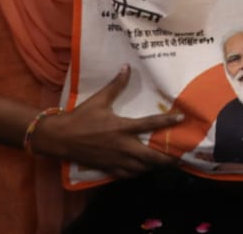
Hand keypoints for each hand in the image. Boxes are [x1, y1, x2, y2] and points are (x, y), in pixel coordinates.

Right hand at [34, 65, 183, 178]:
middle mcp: (122, 146)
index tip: (181, 119)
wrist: (60, 138)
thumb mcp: (99, 99)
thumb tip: (126, 68)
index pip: (150, 124)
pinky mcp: (108, 168)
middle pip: (151, 156)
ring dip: (154, 166)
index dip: (167, 121)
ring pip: (141, 168)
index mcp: (122, 127)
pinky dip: (138, 173)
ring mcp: (116, 160)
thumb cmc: (81, 118)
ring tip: (165, 163)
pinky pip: (128, 175)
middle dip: (167, 158)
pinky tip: (143, 169)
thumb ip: (116, 85)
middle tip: (179, 156)